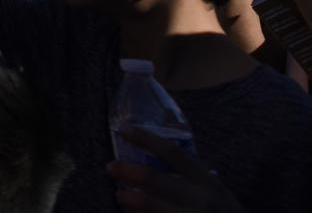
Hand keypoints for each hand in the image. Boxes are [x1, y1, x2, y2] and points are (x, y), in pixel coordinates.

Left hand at [108, 126, 244, 211]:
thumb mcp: (213, 189)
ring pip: (152, 207)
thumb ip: (188, 175)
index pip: (172, 152)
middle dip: (127, 171)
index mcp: (206, 180)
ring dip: (130, 200)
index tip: (123, 129)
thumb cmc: (223, 212)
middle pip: (155, 179)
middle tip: (110, 167)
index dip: (146, 138)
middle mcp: (200, 199)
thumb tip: (147, 156)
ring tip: (119, 195)